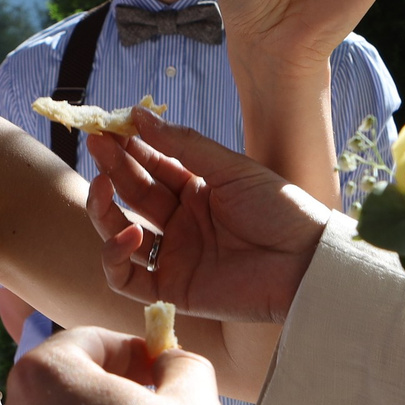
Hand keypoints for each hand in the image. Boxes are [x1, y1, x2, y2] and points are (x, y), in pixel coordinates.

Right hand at [83, 106, 333, 322]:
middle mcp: (180, 221)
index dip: (128, 146)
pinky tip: (129, 234)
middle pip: (132, 193)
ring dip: (103, 210)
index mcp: (196, 189)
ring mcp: (174, 255)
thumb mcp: (232, 169)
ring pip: (119, 233)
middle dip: (111, 168)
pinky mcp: (173, 289)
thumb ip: (184, 145)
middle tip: (96, 144)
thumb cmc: (280, 210)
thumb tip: (139, 114)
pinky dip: (115, 258)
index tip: (109, 125)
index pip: (150, 164)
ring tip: (101, 186)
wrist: (308, 262)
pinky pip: (127, 279)